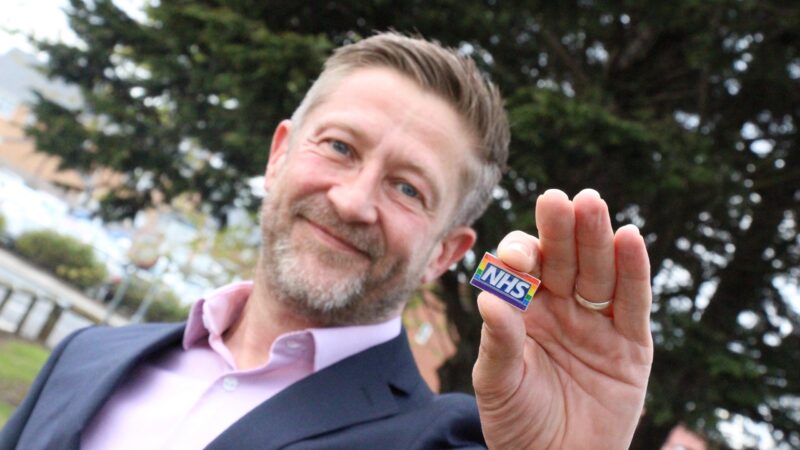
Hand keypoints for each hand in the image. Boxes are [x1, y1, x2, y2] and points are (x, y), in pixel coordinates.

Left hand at [472, 189, 652, 449]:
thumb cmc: (517, 422)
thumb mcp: (497, 384)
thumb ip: (498, 342)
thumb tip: (489, 297)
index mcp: (522, 310)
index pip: (522, 269)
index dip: (520, 256)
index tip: (517, 258)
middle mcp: (559, 307)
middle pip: (562, 259)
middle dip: (559, 231)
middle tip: (557, 201)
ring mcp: (596, 322)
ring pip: (597, 272)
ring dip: (596, 238)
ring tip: (592, 205)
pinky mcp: (630, 343)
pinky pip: (632, 301)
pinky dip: (633, 271)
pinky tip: (630, 238)